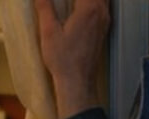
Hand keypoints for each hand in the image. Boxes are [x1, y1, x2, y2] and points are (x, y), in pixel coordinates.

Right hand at [34, 0, 110, 118]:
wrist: (77, 81)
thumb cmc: (63, 59)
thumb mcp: (49, 31)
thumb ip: (45, 7)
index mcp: (89, 9)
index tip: (57, 0)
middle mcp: (101, 13)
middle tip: (64, 1)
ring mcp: (104, 22)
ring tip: (71, 3)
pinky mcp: (103, 30)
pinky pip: (102, 7)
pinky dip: (93, 3)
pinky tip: (81, 8)